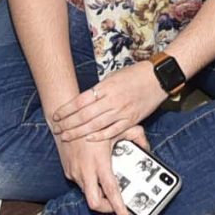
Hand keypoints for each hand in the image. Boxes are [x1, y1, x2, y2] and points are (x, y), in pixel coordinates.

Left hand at [49, 60, 165, 143]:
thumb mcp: (114, 76)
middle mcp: (112, 99)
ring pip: (95, 125)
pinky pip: (112, 131)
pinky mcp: (131, 120)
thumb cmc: (136, 74)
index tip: (56, 115)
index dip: (66, 110)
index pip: (81, 100)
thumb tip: (85, 99)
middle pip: (85, 115)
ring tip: (66, 137)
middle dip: (68, 124)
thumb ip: (100, 89)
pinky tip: (89, 139)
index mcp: (106, 86)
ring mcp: (122, 111)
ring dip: (78, 132)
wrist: (158, 78)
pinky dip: (99, 136)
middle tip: (57, 129)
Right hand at [55, 125, 148, 214]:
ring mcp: (75, 172)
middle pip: (94, 203)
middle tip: (115, 205)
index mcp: (100, 162)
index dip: (118, 208)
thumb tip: (146, 145)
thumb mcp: (117, 127)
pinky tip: (95, 171)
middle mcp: (86, 170)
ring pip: (87, 193)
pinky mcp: (68, 171)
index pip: (111, 192)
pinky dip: (90, 183)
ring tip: (107, 183)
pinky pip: (81, 183)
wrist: (65, 119)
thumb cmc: (92, 121)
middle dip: (106, 208)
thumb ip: (135, 136)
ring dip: (98, 193)